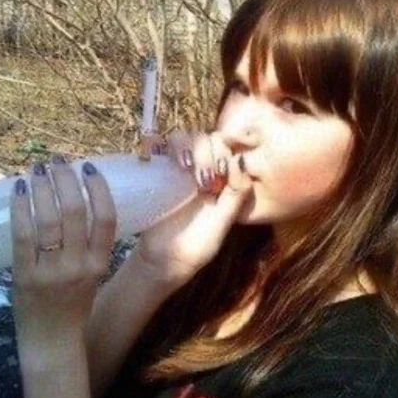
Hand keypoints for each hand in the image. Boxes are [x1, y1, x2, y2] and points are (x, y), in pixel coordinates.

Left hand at [10, 156, 116, 351]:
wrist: (52, 340)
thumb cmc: (75, 304)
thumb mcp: (93, 274)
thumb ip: (91, 244)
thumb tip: (79, 200)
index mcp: (100, 262)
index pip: (106, 218)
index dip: (98, 188)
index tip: (88, 167)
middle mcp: (79, 265)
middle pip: (75, 212)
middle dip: (66, 180)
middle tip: (58, 161)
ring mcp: (51, 270)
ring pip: (48, 219)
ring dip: (43, 188)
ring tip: (38, 168)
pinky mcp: (25, 275)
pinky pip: (23, 236)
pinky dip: (20, 208)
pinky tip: (18, 189)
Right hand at [136, 129, 252, 286]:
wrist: (163, 260)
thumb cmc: (197, 245)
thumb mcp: (222, 223)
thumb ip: (236, 195)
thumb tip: (242, 160)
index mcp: (223, 179)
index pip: (228, 148)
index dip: (227, 150)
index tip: (222, 169)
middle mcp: (202, 169)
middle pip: (207, 138)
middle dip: (207, 153)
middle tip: (203, 180)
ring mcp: (178, 168)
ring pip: (183, 137)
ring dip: (186, 147)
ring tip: (184, 167)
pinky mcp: (157, 170)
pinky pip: (155, 145)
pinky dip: (156, 144)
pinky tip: (158, 158)